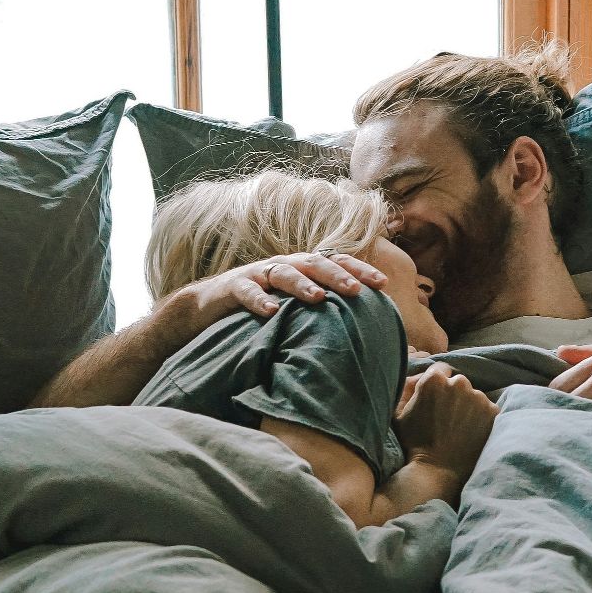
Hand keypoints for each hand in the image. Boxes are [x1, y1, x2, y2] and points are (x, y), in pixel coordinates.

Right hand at [181, 251, 386, 323]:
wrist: (208, 306)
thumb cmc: (261, 309)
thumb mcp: (294, 307)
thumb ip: (322, 310)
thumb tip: (362, 329)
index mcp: (303, 269)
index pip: (336, 263)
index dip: (359, 270)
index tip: (383, 284)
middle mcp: (284, 266)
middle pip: (315, 263)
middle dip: (338, 276)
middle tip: (357, 290)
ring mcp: (259, 274)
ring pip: (284, 273)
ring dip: (302, 284)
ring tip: (318, 298)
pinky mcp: (234, 287)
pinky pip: (248, 291)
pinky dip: (259, 300)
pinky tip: (271, 312)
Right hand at [393, 363, 496, 479]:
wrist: (437, 471)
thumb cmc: (414, 444)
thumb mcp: (399, 414)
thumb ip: (406, 388)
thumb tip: (417, 377)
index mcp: (434, 380)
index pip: (440, 370)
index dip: (438, 385)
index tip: (437, 399)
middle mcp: (459, 383)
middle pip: (458, 382)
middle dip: (454, 395)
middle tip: (447, 416)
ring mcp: (479, 397)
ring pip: (474, 396)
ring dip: (469, 406)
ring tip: (460, 428)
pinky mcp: (493, 412)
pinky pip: (487, 410)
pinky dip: (482, 418)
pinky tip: (472, 433)